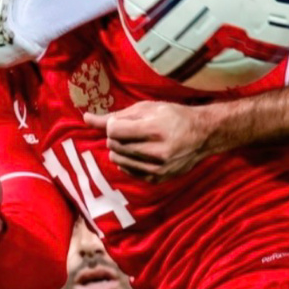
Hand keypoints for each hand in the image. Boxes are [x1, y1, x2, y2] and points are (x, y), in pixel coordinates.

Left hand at [84, 101, 210, 181]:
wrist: (201, 135)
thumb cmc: (173, 116)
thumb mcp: (146, 108)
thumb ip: (115, 115)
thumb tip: (86, 119)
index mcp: (155, 130)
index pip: (113, 131)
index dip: (114, 124)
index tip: (123, 121)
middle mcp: (156, 152)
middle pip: (114, 145)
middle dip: (117, 136)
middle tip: (132, 130)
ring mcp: (157, 169)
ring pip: (118, 160)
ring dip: (120, 149)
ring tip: (136, 141)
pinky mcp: (157, 179)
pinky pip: (127, 171)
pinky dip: (128, 161)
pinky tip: (140, 153)